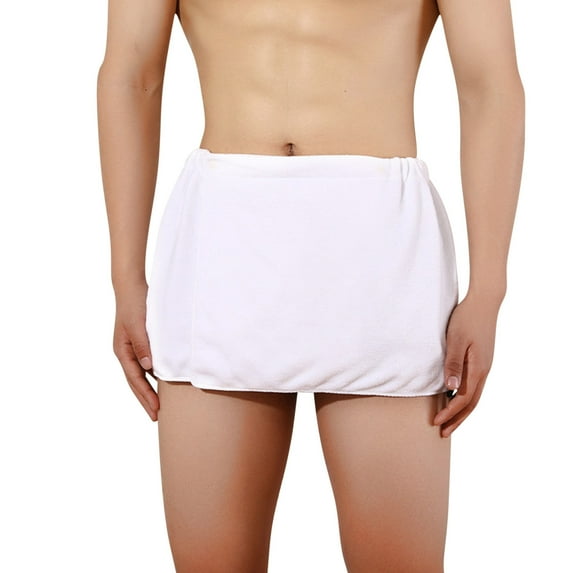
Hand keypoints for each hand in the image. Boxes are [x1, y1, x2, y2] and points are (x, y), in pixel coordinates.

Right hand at [112, 280, 158, 420]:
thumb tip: (148, 368)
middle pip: (136, 382)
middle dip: (146, 399)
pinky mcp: (142, 343)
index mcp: (123, 352)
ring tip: (160, 404)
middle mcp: (127, 353)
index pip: (136, 380)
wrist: (132, 287)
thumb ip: (143, 346)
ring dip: (150, 389)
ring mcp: (133, 348)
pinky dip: (155, 375)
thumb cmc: (135, 305)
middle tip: (156, 417)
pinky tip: (164, 381)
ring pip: (142, 375)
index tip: (156, 411)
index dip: (146, 396)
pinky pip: (148, 364)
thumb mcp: (139, 325)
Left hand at [433, 290, 501, 436]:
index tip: (436, 423)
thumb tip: (451, 390)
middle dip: (457, 419)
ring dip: (462, 411)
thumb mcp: (455, 340)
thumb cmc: (466, 319)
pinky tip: (456, 398)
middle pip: (472, 404)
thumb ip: (453, 364)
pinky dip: (466, 398)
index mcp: (478, 369)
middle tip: (443, 433)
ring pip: (475, 396)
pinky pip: (475, 386)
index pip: (464, 400)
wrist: (484, 302)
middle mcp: (484, 371)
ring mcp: (485, 366)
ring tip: (450, 421)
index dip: (450, 413)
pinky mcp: (482, 360)